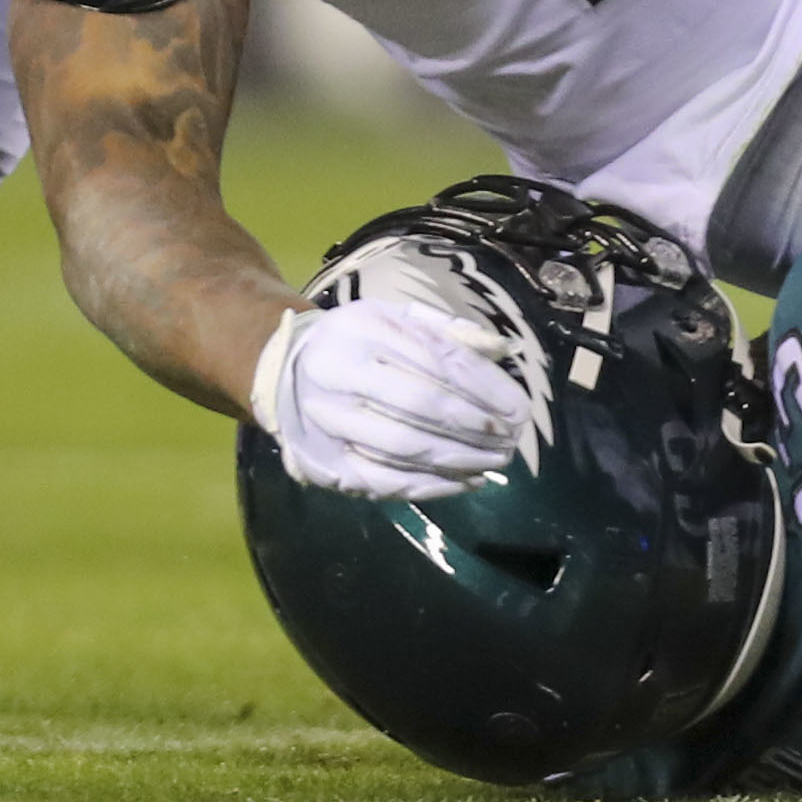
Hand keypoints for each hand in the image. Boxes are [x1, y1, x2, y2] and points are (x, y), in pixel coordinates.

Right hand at [247, 296, 532, 498]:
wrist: (283, 372)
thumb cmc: (354, 341)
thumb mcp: (393, 317)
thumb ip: (447, 330)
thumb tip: (503, 350)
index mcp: (361, 330)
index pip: (435, 360)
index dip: (483, 387)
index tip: (518, 408)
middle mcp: (339, 375)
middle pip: (421, 405)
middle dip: (476, 426)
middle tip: (513, 438)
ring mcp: (328, 423)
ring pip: (405, 447)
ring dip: (461, 459)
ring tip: (497, 461)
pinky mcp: (325, 464)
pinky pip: (386, 481)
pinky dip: (432, 485)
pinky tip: (467, 481)